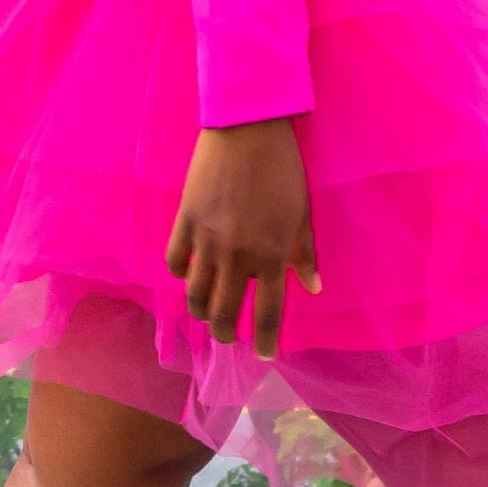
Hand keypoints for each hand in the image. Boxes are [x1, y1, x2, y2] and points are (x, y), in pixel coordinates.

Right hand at [166, 119, 319, 357]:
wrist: (247, 130)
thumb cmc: (283, 169)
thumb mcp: (302, 213)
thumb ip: (304, 254)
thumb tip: (312, 287)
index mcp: (272, 255)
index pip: (267, 312)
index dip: (265, 340)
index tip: (265, 356)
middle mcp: (238, 256)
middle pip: (224, 311)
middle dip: (226, 332)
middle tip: (228, 336)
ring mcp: (207, 241)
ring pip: (195, 294)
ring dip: (201, 310)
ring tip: (206, 314)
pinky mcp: (185, 221)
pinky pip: (175, 261)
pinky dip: (180, 274)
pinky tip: (188, 274)